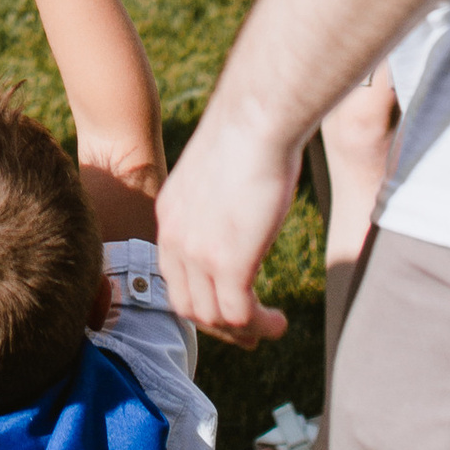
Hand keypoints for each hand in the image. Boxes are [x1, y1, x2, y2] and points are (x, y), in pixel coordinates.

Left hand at [154, 102, 295, 350]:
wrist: (254, 119)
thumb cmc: (248, 134)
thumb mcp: (218, 174)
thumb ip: (217, 201)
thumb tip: (238, 209)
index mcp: (170, 215)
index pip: (173, 275)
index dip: (201, 296)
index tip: (228, 304)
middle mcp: (175, 238)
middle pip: (187, 303)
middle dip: (218, 323)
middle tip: (248, 330)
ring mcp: (199, 253)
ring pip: (213, 316)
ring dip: (243, 329)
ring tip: (270, 326)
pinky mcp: (228, 262)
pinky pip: (239, 315)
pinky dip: (259, 326)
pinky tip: (279, 322)